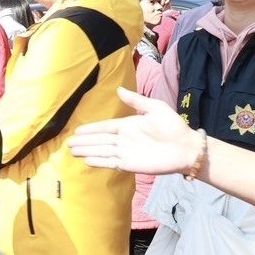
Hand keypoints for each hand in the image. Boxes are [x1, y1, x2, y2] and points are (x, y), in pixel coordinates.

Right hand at [68, 87, 199, 175]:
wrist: (186, 147)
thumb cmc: (173, 126)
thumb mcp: (155, 107)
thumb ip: (136, 101)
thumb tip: (118, 90)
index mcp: (128, 125)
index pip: (105, 127)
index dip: (91, 129)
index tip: (77, 130)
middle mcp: (124, 139)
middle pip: (99, 140)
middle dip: (84, 142)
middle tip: (68, 143)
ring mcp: (126, 153)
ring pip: (101, 151)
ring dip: (87, 151)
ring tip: (72, 151)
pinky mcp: (130, 165)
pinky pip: (110, 162)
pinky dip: (99, 162)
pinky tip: (87, 160)